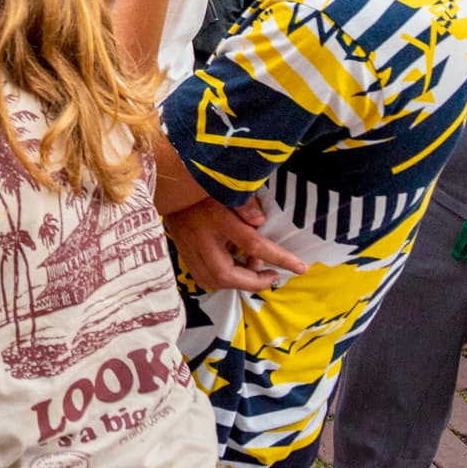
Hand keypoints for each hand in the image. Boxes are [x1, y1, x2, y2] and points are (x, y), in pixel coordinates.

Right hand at [163, 197, 306, 292]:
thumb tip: (261, 221)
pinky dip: (221, 280)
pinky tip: (232, 269)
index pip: (252, 244)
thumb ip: (244, 203)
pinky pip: (203, 278)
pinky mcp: (183, 253)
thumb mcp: (225, 188)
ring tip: (252, 271)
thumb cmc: (201, 186)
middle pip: (228, 275)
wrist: (166, 184)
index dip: (279, 257)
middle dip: (254, 282)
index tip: (300, 267)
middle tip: (272, 275)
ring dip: (237, 283)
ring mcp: (189, 248)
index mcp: (216, 219)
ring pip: (214, 281)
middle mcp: (201, 238)